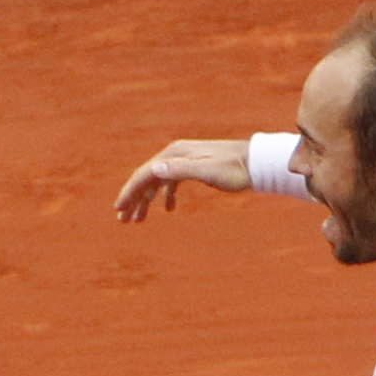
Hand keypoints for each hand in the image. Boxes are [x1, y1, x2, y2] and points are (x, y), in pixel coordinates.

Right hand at [114, 139, 251, 222]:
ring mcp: (184, 160)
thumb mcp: (207, 171)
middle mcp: (176, 155)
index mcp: (174, 155)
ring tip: (138, 220)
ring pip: (157, 181)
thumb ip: (180, 170)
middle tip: (123, 221)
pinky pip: (172, 181)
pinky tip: (168, 210)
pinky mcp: (194, 167)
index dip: (129, 193)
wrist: (255, 162)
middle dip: (133, 199)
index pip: (144, 174)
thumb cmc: (233, 170)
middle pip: (146, 178)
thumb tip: (154, 169)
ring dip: (146, 200)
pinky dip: (166, 196)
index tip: (119, 210)